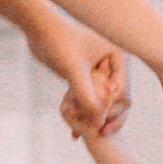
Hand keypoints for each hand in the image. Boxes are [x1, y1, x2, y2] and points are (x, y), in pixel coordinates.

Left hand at [32, 18, 127, 138]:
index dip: (109, 111)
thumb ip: (87, 96)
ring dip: (91, 118)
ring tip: (79, 134)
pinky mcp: (87, 76)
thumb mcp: (73, 71)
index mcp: (119, 56)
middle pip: (116, 100)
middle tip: (92, 133)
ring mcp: (101, 70)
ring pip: (102, 102)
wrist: (39, 29)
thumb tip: (99, 121)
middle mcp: (113, 63)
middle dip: (103, 117)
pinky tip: (73, 132)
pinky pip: (89, 99)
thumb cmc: (58, 43)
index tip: (96, 124)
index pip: (122, 93)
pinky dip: (81, 113)